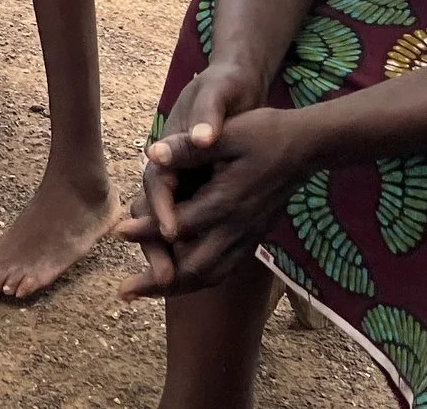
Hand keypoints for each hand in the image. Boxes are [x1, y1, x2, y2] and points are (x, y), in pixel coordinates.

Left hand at [122, 91, 307, 298]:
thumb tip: (153, 155)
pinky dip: (199, 281)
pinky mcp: (254, 236)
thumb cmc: (265, 134)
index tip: (118, 234)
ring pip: (210, 275)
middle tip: (125, 290)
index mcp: (225, 202)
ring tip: (146, 293)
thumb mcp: (228, 133)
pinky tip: (183, 280)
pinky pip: (225, 269)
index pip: (179, 227)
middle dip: (157, 280)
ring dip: (177, 287)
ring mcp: (247, 235)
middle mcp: (236, 227)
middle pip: (193, 268)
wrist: (308, 146)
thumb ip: (189, 148)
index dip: (147, 232)